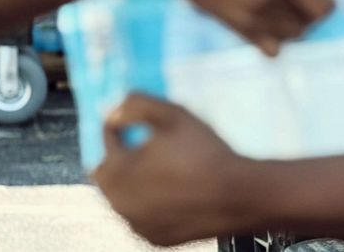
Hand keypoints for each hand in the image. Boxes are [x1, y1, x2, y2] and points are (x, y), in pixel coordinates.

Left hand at [95, 94, 256, 246]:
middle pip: (110, 173)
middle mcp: (119, 204)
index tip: (136, 121)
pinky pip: (146, 215)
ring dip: (138, 181)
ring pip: (127, 196)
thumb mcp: (172, 115)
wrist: (237, 195)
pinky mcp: (156, 238)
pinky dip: (154, 203)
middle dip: (124, 157)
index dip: (120, 126)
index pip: (106, 141)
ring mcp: (137, 225)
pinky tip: (177, 191)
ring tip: (168, 167)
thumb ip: (137, 105)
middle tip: (149, 145)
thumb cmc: (203, 153)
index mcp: (115, 172)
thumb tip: (116, 109)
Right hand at [158, 0, 334, 54]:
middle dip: (316, 12)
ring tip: (293, 5)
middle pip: (311, 24)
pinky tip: (273, 17)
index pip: (324, 5)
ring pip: (292, 37)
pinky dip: (278, 38)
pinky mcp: (233, 26)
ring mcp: (249, 17)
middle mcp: (268, 0)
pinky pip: (269, 47)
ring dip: (299, 24)